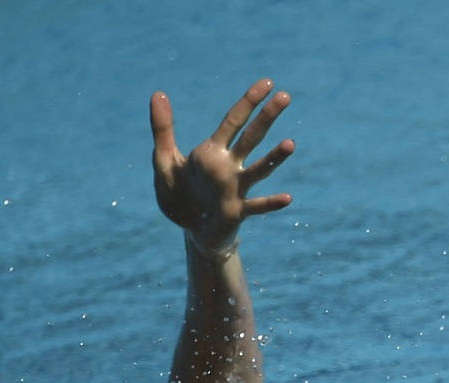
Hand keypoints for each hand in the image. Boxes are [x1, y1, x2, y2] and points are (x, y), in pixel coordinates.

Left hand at [151, 79, 293, 255]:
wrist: (189, 232)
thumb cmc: (180, 196)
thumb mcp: (164, 161)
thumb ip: (163, 129)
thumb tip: (158, 93)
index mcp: (212, 151)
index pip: (234, 120)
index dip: (249, 101)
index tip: (268, 83)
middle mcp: (229, 167)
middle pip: (251, 137)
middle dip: (267, 117)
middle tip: (286, 96)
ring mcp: (235, 189)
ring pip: (258, 169)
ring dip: (274, 158)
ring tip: (291, 144)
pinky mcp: (236, 212)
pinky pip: (256, 206)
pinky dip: (270, 203)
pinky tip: (287, 198)